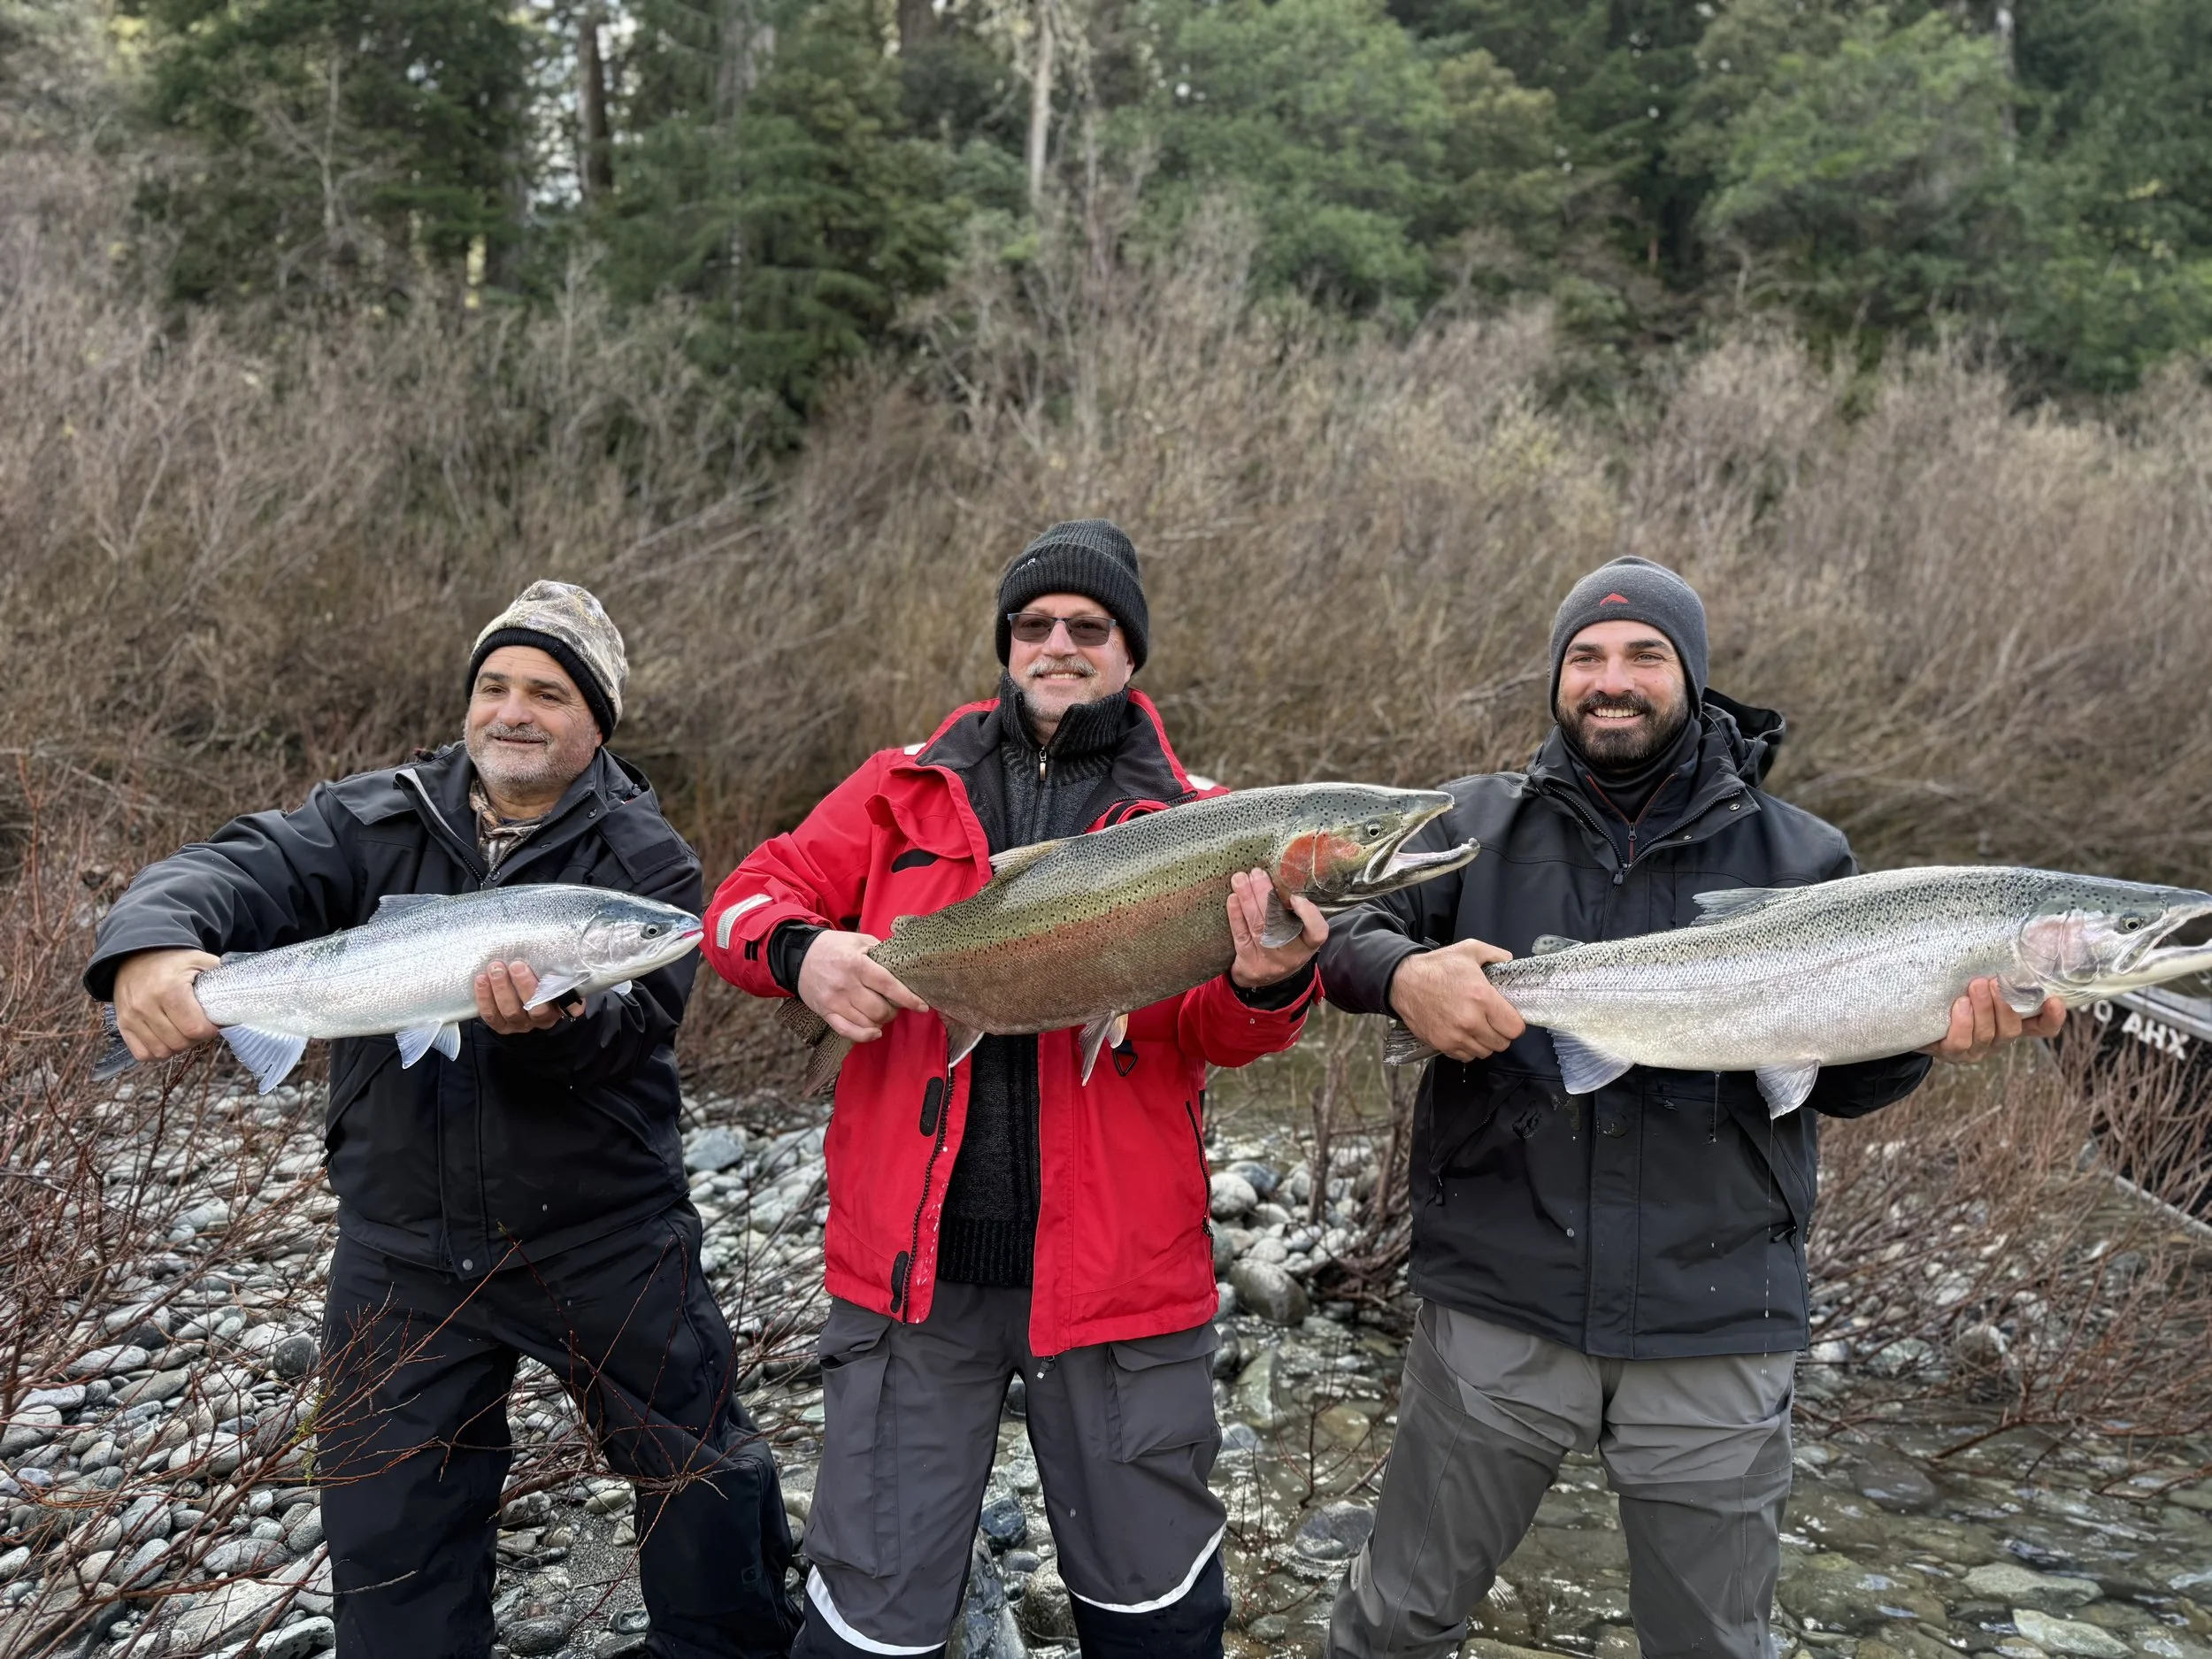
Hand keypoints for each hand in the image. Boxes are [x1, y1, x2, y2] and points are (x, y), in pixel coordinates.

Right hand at [112, 948, 221, 1061]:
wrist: (136, 954)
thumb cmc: (173, 960)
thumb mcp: (199, 960)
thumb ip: (220, 977)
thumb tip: (240, 995)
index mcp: (169, 989)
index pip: (194, 1028)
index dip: (209, 1031)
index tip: (213, 1024)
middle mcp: (146, 1004)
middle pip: (179, 1042)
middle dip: (195, 1039)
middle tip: (199, 1027)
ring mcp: (131, 1016)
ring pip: (161, 1051)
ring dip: (177, 1046)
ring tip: (183, 1031)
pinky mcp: (122, 1024)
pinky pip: (142, 1053)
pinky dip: (157, 1051)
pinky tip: (166, 1038)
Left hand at [474, 960, 577, 1034]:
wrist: (516, 988)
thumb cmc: (538, 976)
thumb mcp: (553, 972)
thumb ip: (560, 968)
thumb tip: (563, 955)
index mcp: (560, 1005)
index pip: (568, 1005)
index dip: (567, 999)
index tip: (558, 978)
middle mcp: (542, 1018)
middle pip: (535, 1007)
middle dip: (525, 986)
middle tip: (516, 965)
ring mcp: (520, 1024)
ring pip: (511, 1011)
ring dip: (501, 988)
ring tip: (495, 968)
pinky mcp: (500, 1026)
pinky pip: (491, 1015)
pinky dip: (484, 997)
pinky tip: (481, 979)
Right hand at [796, 930, 929, 1043]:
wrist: (799, 955)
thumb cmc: (834, 947)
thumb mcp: (859, 941)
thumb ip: (881, 952)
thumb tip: (903, 966)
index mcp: (856, 964)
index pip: (888, 985)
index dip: (908, 998)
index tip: (922, 1006)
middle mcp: (845, 985)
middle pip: (878, 1009)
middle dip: (893, 1011)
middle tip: (895, 1005)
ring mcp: (834, 1001)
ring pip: (866, 1022)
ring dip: (881, 1021)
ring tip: (883, 1013)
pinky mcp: (825, 1012)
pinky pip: (847, 1031)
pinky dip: (864, 1035)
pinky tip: (875, 1032)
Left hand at [1227, 869, 1326, 987]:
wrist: (1266, 978)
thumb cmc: (1285, 944)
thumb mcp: (1300, 933)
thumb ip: (1298, 912)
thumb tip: (1283, 879)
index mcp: (1308, 944)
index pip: (1317, 932)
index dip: (1309, 914)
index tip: (1295, 896)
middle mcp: (1291, 955)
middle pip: (1279, 924)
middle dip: (1265, 895)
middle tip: (1256, 874)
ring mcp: (1268, 960)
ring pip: (1258, 927)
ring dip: (1247, 899)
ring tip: (1240, 879)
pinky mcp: (1248, 962)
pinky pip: (1241, 936)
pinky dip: (1236, 916)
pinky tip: (1233, 899)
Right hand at [1388, 939, 1526, 1061]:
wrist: (1403, 982)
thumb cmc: (1436, 967)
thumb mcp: (1468, 949)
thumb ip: (1495, 954)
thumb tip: (1510, 961)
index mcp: (1481, 998)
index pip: (1514, 1028)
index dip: (1515, 1023)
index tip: (1508, 1017)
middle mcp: (1470, 1021)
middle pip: (1502, 1043)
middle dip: (1501, 1033)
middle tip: (1494, 1021)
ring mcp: (1455, 1036)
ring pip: (1485, 1052)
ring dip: (1485, 1042)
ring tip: (1478, 1027)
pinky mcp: (1442, 1044)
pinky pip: (1467, 1057)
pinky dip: (1469, 1048)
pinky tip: (1465, 1034)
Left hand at [1921, 977, 2065, 1062]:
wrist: (1918, 1015)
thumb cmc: (1954, 993)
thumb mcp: (1978, 982)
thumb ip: (1995, 974)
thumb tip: (2006, 942)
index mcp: (2010, 1022)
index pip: (2041, 1027)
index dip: (2051, 1018)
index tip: (2054, 1001)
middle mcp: (1997, 1038)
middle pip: (2012, 1029)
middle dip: (2005, 1005)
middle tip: (1995, 982)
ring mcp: (1975, 1049)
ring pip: (1987, 1034)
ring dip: (1983, 1009)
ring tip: (1976, 986)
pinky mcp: (1952, 1053)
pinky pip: (1961, 1042)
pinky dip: (1962, 1022)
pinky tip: (1960, 1006)